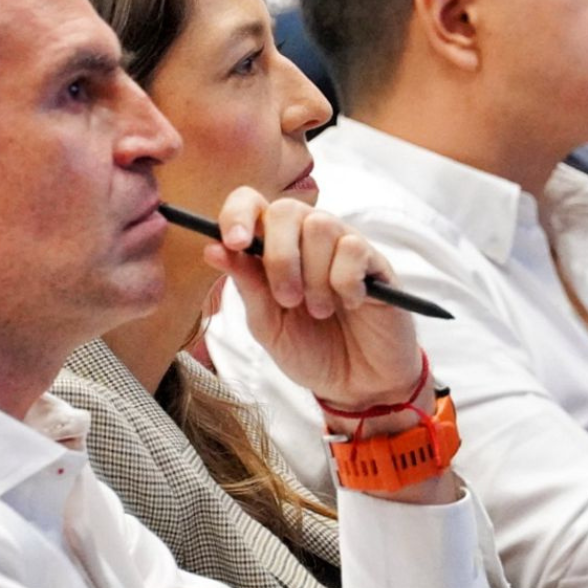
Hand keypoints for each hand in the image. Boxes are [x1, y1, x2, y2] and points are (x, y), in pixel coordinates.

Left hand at [204, 187, 422, 416]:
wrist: (357, 384)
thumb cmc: (310, 351)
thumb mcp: (268, 325)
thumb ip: (247, 286)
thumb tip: (213, 248)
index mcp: (274, 248)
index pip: (251, 203)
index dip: (237, 213)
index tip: (234, 243)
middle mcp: (307, 238)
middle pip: (285, 209)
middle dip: (280, 257)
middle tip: (287, 300)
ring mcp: (343, 245)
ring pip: (320, 226)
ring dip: (314, 277)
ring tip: (320, 310)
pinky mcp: (375, 260)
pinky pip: (353, 248)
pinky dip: (345, 282)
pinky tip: (350, 303)